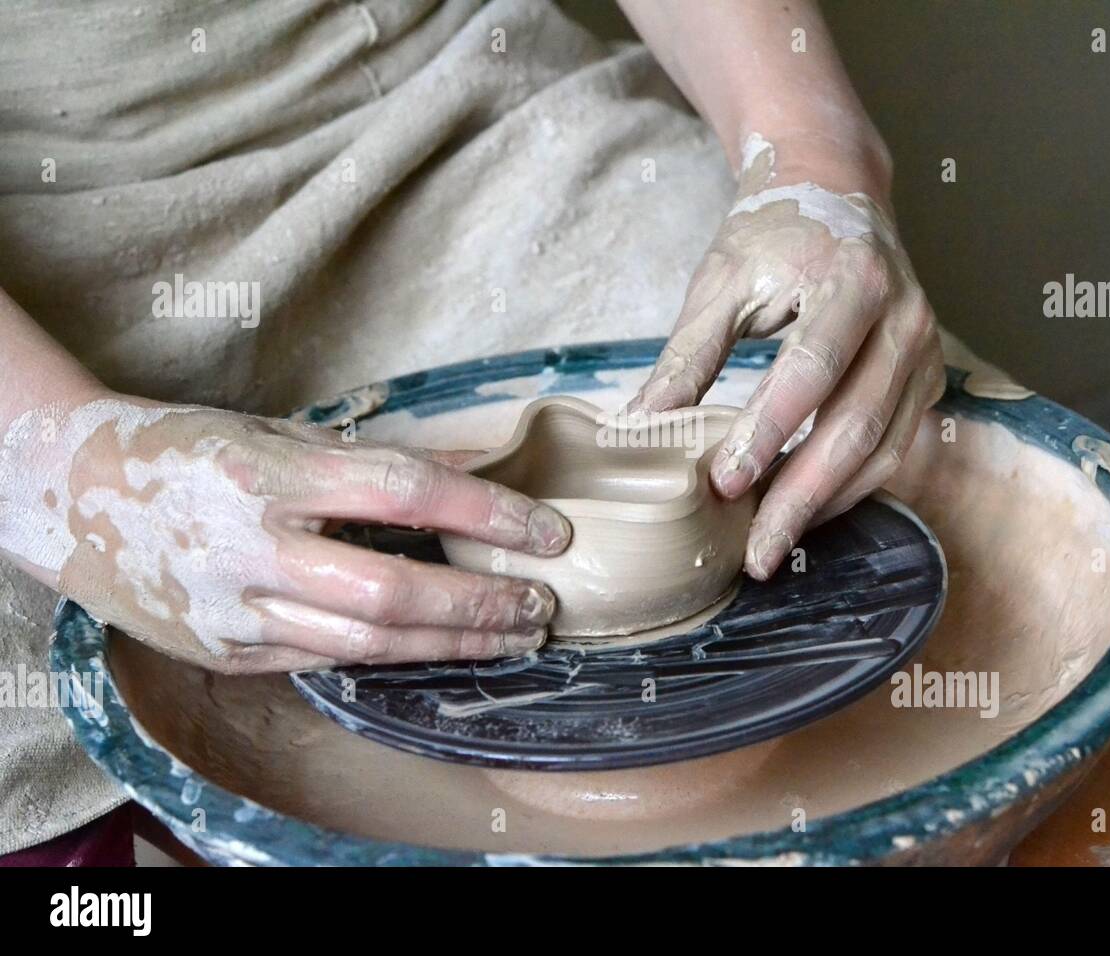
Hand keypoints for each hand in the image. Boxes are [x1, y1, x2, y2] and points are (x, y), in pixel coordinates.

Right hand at [0, 392, 569, 672]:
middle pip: (392, 591)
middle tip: (541, 605)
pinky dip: (391, 653)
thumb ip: (370, 456)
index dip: (487, 512)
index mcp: (269, 473)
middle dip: (480, 605)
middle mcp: (251, 546)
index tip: (547, 532)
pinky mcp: (223, 651)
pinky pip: (324, 659)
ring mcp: (233, 608)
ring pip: (364, 642)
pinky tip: (438, 645)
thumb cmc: (186, 449)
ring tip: (511, 634)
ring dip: (452, 643)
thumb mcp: (276, 430)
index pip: (404, 490)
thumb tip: (472, 463)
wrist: (68, 493)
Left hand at [631, 135, 944, 579]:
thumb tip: (638, 427)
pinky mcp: (927, 376)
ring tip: (772, 542)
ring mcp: (925, 350)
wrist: (836, 189)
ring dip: (826, 504)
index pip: (811, 371)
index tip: (722, 483)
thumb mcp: (721, 280)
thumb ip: (687, 355)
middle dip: (800, 496)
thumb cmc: (773, 233)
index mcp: (852, 280)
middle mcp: (904, 317)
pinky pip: (895, 447)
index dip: (767, 432)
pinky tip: (806, 509)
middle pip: (854, 426)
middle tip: (755, 552)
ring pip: (883, 450)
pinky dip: (851, 486)